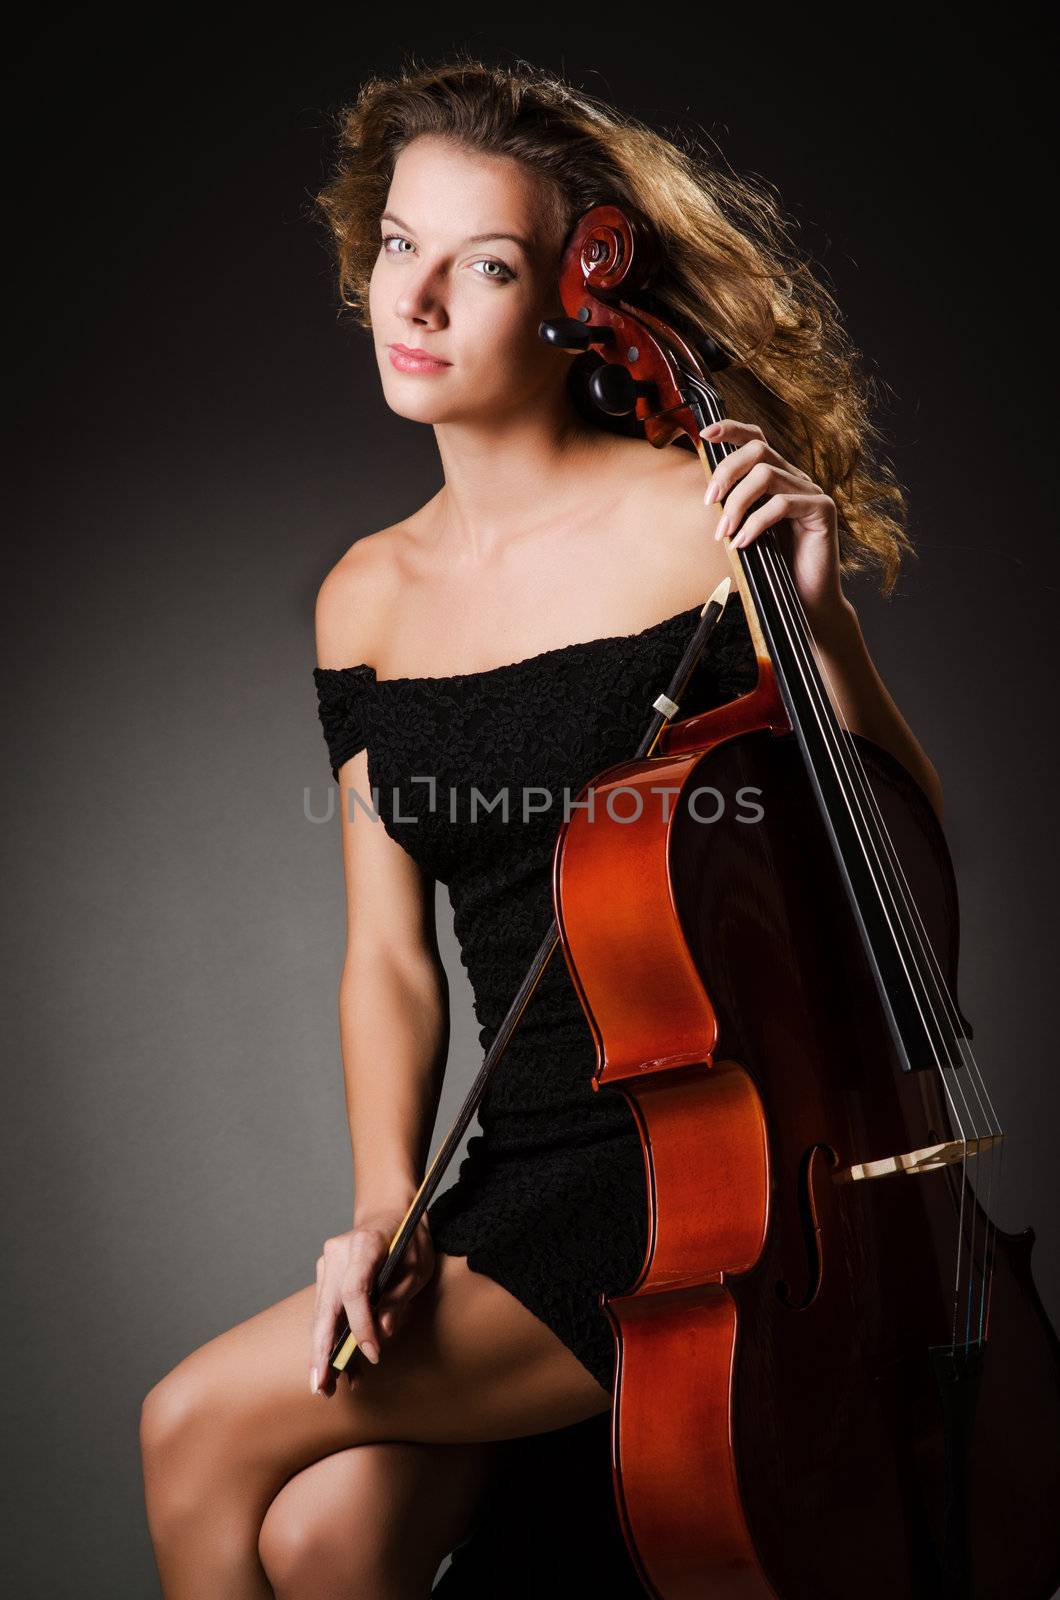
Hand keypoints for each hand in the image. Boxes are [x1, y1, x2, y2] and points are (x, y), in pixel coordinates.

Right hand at [309, 1207, 435, 1395]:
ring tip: (328, 1387)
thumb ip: (398, 1298)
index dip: (362, 1326)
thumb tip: (382, 1333)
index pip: (355, 1291)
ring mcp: (327, 1263)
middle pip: (326, 1308)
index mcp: (364, 1244)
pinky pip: (327, 1313)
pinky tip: (338, 1367)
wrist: (389, 1212)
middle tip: (321, 1386)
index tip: (374, 1354)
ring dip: (325, 1352)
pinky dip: (332, 1339)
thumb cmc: (408, 1239)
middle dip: (323, 1351)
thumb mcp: (417, 1265)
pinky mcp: (325, 1276)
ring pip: (322, 1316)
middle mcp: (338, 1253)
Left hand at [701, 418, 847, 633]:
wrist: (805, 601)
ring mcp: (811, 493)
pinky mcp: (822, 511)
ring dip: (737, 503)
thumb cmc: (773, 567)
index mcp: (778, 478)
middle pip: (759, 450)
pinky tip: (742, 543)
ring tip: (723, 532)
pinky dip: (755, 523)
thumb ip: (734, 508)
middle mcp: (796, 479)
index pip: (756, 440)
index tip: (704, 434)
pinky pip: (782, 504)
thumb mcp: (746, 530)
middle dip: (727, 471)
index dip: (731, 430)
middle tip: (709, 501)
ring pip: (767, 475)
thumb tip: (707, 492)